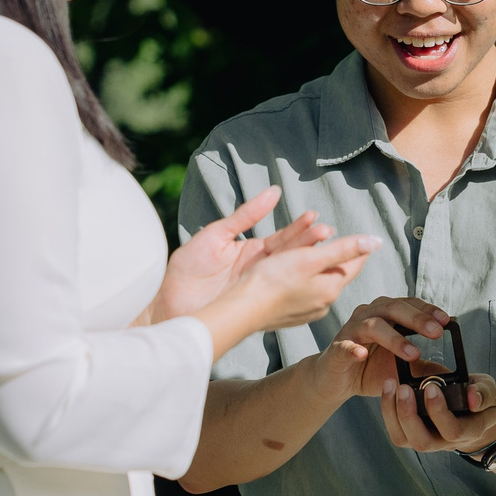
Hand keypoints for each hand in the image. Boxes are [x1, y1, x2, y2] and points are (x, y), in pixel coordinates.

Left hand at [154, 187, 324, 321]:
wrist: (167, 303)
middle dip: (310, 242)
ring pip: (288, 271)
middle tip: (327, 231)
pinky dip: (293, 282)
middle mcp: (260, 269)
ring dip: (306, 259)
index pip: (283, 238)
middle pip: (291, 254)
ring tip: (324, 245)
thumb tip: (274, 192)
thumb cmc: (187, 268)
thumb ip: (246, 214)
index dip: (300, 228)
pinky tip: (310, 276)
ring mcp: (258, 286)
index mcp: (253, 251)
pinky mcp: (253, 301)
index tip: (315, 217)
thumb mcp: (216, 234)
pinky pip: (276, 290)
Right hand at [193, 231, 383, 356]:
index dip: (359, 247)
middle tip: (333, 236)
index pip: (355, 263)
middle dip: (335, 253)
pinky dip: (302, 279)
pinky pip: (304, 292)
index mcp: (332, 288)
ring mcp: (307, 312)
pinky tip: (292, 274)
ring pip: (319, 282)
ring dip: (317, 265)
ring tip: (312, 251)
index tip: (364, 236)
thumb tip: (377, 241)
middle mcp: (324, 303)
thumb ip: (345, 249)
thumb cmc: (273, 280)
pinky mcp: (291, 315)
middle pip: (336, 272)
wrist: (241, 310)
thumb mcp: (311, 257)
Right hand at [312, 296, 452, 401]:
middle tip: (436, 332)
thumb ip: (423, 367)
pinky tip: (362, 354)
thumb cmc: (371, 369)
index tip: (447, 320)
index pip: (409, 305)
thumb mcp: (401, 369)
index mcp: (386, 314)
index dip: (428, 310)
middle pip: (393, 308)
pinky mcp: (337, 349)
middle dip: (417, 319)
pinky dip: (353, 349)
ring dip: (395, 338)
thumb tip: (452, 374)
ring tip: (413, 353)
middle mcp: (369, 315)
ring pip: (373, 325)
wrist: (336, 381)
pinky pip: (345, 346)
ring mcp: (351, 330)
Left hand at [381, 354, 495, 454]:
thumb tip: (472, 398)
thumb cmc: (480, 402)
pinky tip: (388, 390)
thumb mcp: (490, 392)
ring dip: (393, 413)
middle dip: (409, 415)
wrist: (473, 417)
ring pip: (404, 439)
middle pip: (422, 441)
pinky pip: (397, 431)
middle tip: (403, 388)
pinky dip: (388, 411)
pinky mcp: (413, 435)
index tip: (431, 387)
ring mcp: (428, 441)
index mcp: (469, 431)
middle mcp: (445, 442)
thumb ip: (484, 393)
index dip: (439, 411)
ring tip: (391, 385)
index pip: (453, 431)